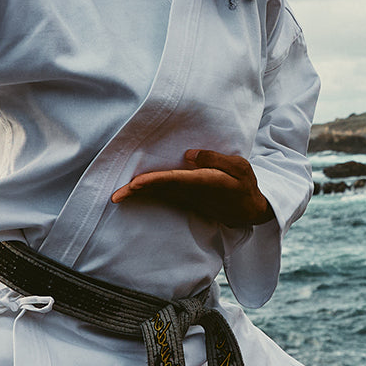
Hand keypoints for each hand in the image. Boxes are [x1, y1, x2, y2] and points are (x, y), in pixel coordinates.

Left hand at [111, 149, 273, 227]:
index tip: (136, 183)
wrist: (250, 211)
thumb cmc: (244, 185)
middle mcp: (192, 193)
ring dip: (138, 196)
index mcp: (205, 182)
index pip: (174, 181)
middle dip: (137, 193)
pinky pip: (163, 198)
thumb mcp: (239, 166)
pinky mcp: (186, 202)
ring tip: (117, 195)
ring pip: (158, 196)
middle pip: (159, 191)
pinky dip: (147, 196)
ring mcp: (188, 200)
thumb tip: (187, 154)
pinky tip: (133, 195)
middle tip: (115, 195)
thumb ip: (214, 159)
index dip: (154, 181)